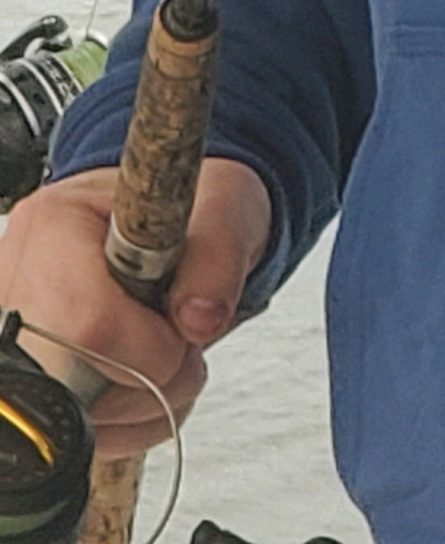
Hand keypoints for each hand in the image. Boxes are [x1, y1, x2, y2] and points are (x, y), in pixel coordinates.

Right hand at [0, 159, 271, 460]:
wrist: (169, 223)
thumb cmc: (186, 211)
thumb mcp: (222, 208)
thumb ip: (217, 257)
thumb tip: (199, 320)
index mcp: (54, 225)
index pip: (88, 323)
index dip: (151, 345)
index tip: (183, 325)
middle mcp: (18, 282)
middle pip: (74, 384)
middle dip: (153, 381)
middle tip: (181, 342)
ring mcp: (18, 336)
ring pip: (77, 422)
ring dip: (147, 406)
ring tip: (167, 353)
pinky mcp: (33, 380)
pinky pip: (81, 436)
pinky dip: (130, 425)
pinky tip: (145, 379)